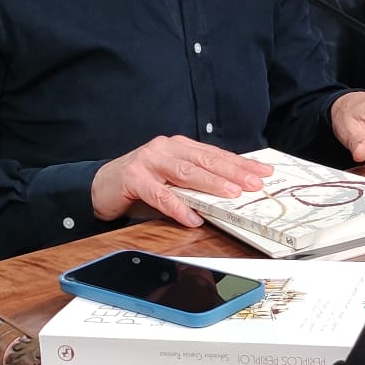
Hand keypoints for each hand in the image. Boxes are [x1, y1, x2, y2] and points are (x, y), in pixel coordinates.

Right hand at [90, 137, 274, 225]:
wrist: (100, 185)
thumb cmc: (142, 184)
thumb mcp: (173, 181)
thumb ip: (197, 184)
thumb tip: (231, 196)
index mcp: (180, 146)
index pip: (216, 155)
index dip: (241, 163)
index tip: (263, 172)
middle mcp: (166, 148)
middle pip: (206, 161)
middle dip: (234, 173)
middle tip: (255, 183)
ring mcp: (149, 160)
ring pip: (187, 173)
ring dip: (212, 185)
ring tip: (232, 195)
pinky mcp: (134, 177)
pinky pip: (160, 194)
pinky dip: (178, 207)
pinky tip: (192, 217)